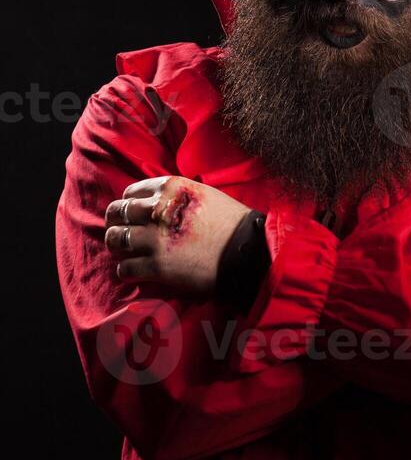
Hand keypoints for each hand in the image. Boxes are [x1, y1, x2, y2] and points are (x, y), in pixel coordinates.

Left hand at [104, 176, 251, 296]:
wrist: (247, 251)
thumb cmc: (231, 222)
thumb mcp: (203, 193)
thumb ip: (176, 196)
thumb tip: (157, 203)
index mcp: (169, 188)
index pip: (130, 193)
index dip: (128, 204)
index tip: (131, 215)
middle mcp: (157, 210)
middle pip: (117, 213)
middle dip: (115, 223)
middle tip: (119, 232)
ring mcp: (154, 239)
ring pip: (115, 239)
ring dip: (116, 246)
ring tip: (122, 252)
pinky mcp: (156, 267)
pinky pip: (125, 267)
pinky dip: (125, 270)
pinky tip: (131, 271)